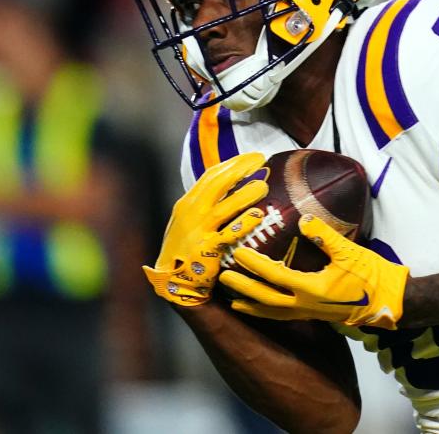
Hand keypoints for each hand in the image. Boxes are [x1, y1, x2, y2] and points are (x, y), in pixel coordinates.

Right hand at [143, 152, 268, 305]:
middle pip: (217, 184)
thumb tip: (231, 186)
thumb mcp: (189, 221)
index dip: (232, 163)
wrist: (174, 282)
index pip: (211, 176)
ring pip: (223, 208)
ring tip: (264, 186)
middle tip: (261, 160)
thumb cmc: (186, 249)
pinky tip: (257, 216)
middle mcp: (191, 214)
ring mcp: (198, 232)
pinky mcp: (207, 251)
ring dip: (244, 195)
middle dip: (240, 169)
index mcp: (187, 204)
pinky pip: (227, 235)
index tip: (252, 157)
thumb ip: (206, 204)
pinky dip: (242, 224)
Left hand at [219, 215, 409, 328]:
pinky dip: (266, 311)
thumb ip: (325, 236)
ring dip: (251, 305)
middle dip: (243, 289)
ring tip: (231, 300)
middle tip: (222, 279)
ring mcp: (309, 314)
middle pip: (266, 300)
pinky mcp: (313, 315)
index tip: (238, 253)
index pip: (276, 276)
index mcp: (313, 290)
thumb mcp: (350, 252)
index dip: (255, 265)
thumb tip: (302, 220)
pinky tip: (257, 307)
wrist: (391, 302)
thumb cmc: (372, 275)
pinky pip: (282, 316)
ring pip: (272, 313)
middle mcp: (306, 306)